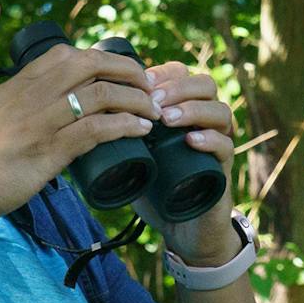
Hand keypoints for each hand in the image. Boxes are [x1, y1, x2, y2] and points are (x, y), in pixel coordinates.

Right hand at [0, 44, 156, 231]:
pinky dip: (125, 127)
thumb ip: (21, 111)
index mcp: (19, 83)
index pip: (70, 54)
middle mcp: (31, 94)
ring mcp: (40, 122)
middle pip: (93, 65)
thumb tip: (50, 119)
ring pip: (101, 94)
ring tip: (153, 113)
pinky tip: (140, 131)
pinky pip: (95, 130)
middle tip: (150, 89)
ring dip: (136, 100)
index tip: (125, 73)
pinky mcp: (46, 153)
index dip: (105, 59)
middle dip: (130, 72)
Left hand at [133, 61, 240, 263]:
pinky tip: (191, 140)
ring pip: (220, 111)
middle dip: (177, 88)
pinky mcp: (224, 169)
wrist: (181, 229)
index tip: (138, 84)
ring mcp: (218, 143)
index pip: (181, 75)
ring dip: (192, 110)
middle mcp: (205, 121)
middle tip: (152, 101)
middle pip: (204, 84)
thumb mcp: (133, 154)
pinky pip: (226, 146)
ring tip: (167, 120)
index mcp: (183, 111)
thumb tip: (77, 113)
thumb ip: (113, 133)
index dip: (161, 74)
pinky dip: (210, 140)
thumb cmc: (155, 187)